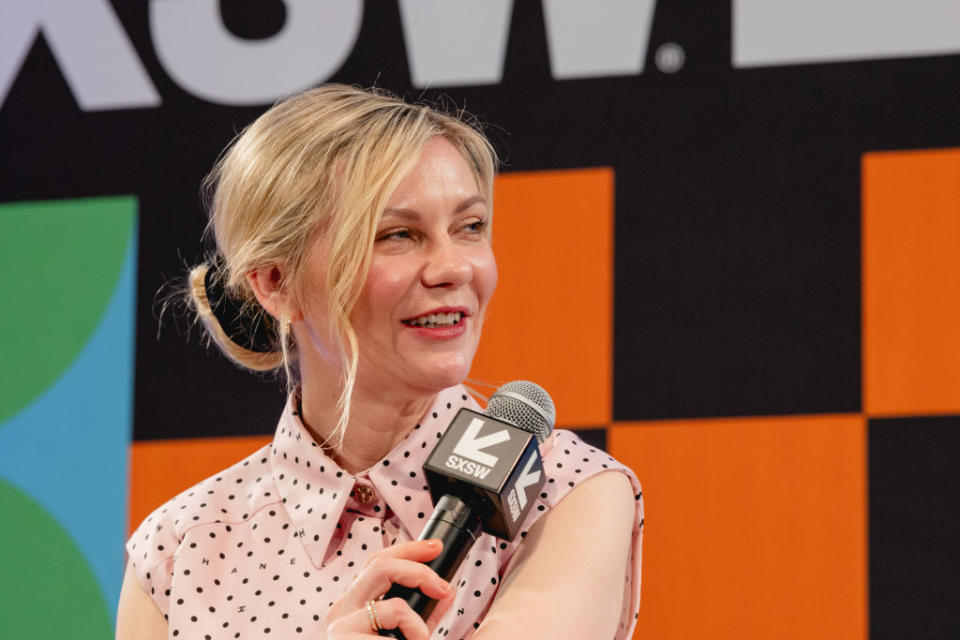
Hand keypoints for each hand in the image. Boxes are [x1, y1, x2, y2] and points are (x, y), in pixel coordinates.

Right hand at [326, 539, 454, 638]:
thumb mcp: (407, 637)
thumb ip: (423, 615)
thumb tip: (446, 591)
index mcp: (354, 605)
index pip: (377, 562)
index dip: (409, 548)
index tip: (436, 547)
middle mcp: (342, 611)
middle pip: (379, 565)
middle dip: (419, 570)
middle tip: (444, 588)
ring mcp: (340, 627)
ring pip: (392, 603)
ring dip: (417, 623)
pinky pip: (392, 628)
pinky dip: (413, 636)